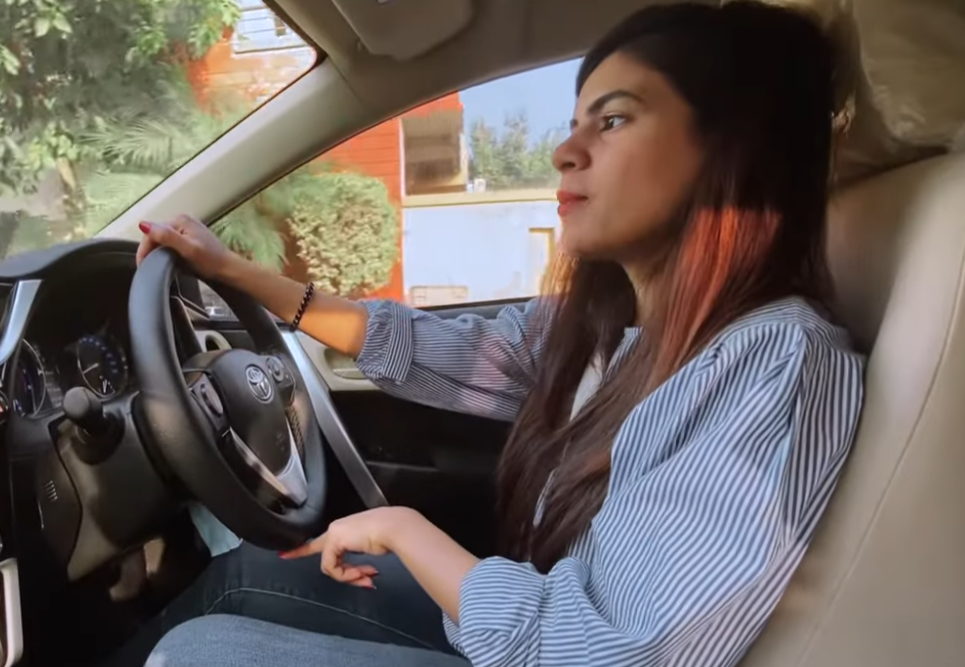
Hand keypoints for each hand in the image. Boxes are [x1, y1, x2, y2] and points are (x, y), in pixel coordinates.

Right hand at [136, 214, 234, 280]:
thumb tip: (144, 225)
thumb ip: (167, 237)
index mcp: (180, 220)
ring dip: (157, 252)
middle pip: (156, 235)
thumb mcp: (187, 249)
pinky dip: (166, 252)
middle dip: (149, 250)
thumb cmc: (210, 261)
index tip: (142, 265)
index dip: (144, 248)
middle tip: (147, 268)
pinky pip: (170, 243)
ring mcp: (186, 229)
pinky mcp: (189, 237)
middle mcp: (182, 221)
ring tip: (155, 266)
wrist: (228, 268)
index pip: (152, 231)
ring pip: (162, 240)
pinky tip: (167, 261)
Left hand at [279, 507, 419, 587]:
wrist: (395, 527)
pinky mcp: (334, 541)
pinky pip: (332, 568)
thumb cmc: (391, 534)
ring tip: (368, 576)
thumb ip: (361, 556)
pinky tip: (362, 572)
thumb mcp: (372, 545)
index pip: (319, 540)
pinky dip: (347, 575)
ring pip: (330, 566)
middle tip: (367, 579)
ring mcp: (333, 534)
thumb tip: (363, 573)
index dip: (300, 549)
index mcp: (345, 528)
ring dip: (351, 576)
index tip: (283, 554)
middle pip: (328, 559)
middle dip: (347, 575)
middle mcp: (336, 529)